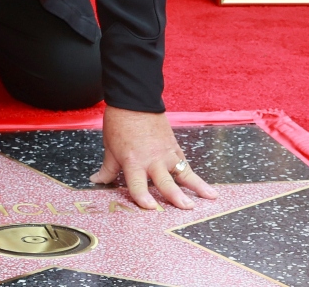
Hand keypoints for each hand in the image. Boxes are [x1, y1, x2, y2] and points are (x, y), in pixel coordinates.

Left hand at [90, 106, 217, 209]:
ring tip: (211, 197)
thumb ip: (107, 169)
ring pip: (183, 172)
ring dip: (197, 185)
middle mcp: (152, 159)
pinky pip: (185, 163)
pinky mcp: (174, 146)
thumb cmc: (120, 122)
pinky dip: (195, 175)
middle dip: (176, 196)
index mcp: (133, 161)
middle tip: (187, 207)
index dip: (143, 198)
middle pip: (166, 181)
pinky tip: (206, 186)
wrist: (135, 100)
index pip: (138, 185)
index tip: (150, 208)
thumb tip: (96, 181)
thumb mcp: (110, 147)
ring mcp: (166, 153)